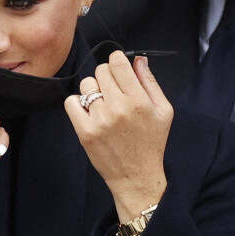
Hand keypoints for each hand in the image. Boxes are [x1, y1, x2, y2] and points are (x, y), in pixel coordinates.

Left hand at [65, 52, 172, 222]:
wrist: (136, 177)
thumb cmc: (151, 142)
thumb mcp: (163, 110)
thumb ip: (150, 81)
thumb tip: (138, 58)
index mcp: (139, 100)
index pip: (117, 62)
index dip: (116, 60)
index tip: (118, 67)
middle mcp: (118, 108)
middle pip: (100, 70)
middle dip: (107, 76)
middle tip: (114, 91)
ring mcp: (99, 120)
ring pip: (86, 84)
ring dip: (93, 90)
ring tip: (103, 105)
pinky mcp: (84, 131)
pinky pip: (71, 102)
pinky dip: (77, 103)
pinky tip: (90, 112)